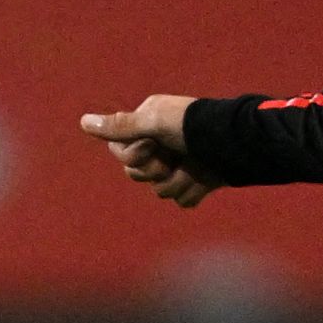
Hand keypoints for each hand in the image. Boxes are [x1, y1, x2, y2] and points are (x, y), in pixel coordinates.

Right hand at [80, 97, 219, 208]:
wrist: (238, 145)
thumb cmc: (195, 126)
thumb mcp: (154, 122)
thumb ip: (120, 126)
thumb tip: (84, 122)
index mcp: (149, 126)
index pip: (122, 153)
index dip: (136, 155)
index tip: (153, 144)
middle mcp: (161, 145)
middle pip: (139, 175)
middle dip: (157, 170)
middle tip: (177, 157)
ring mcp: (179, 165)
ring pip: (161, 191)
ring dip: (179, 180)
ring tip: (196, 166)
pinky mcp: (196, 182)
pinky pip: (182, 200)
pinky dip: (194, 191)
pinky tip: (207, 178)